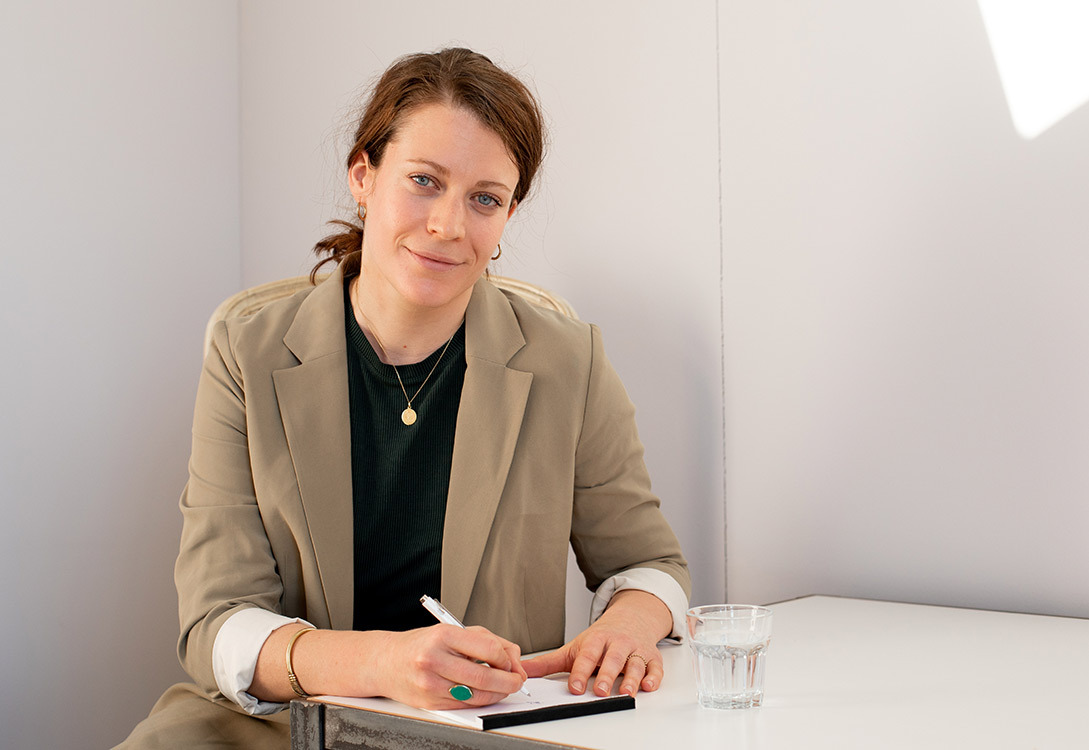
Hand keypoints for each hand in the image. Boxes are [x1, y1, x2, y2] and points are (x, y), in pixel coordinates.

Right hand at [371, 625, 527, 709]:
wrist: (385, 661)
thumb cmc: (421, 644)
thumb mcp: (452, 631)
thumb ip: (486, 641)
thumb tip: (513, 658)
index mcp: (444, 636)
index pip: (489, 649)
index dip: (507, 659)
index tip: (512, 662)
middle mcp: (435, 659)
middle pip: (485, 677)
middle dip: (509, 681)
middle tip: (517, 680)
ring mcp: (431, 683)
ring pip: (477, 695)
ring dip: (497, 693)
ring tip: (501, 686)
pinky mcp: (430, 702)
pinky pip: (465, 704)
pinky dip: (479, 700)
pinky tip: (482, 691)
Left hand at [521, 590, 672, 697]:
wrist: (630, 619)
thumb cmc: (600, 639)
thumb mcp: (574, 648)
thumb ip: (548, 662)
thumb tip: (521, 670)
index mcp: (595, 640)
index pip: (587, 656)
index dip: (580, 672)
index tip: (575, 687)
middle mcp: (616, 644)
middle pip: (612, 659)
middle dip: (606, 675)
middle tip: (600, 691)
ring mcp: (635, 650)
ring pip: (634, 664)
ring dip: (631, 678)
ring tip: (626, 692)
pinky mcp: (651, 658)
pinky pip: (655, 667)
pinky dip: (654, 676)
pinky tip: (649, 685)